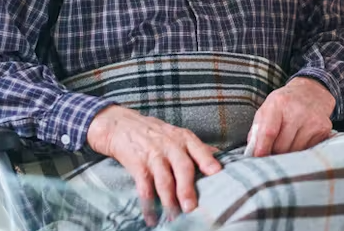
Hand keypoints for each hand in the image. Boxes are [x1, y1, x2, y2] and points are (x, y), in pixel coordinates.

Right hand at [86, 105, 221, 226]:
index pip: (199, 149)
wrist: (122, 126)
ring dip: (169, 200)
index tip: (217, 173)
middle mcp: (171, 146)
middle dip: (187, 188)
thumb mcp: (179, 135)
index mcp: (185, 139)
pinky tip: (152, 217)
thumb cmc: (157, 133)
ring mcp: (154, 156)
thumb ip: (198, 148)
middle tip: (191, 207)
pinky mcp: (138, 165)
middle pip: (182, 167)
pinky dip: (148, 204)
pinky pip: (144, 187)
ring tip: (174, 216)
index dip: (208, 161)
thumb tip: (221, 158)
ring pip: (164, 180)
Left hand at [247, 77, 334, 156]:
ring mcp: (312, 120)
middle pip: (282, 146)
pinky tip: (299, 138)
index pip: (269, 132)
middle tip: (273, 147)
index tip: (258, 158)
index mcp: (279, 103)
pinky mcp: (323, 129)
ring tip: (287, 141)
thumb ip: (257, 130)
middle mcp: (297, 111)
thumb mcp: (267, 108)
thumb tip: (252, 152)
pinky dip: (301, 149)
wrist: (312, 92)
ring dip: (288, 152)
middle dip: (275, 151)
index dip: (262, 149)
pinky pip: (308, 150)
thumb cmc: (285, 102)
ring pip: (295, 151)